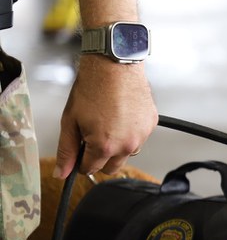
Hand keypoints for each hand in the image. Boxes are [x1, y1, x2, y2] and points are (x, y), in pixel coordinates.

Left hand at [54, 55, 157, 177]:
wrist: (115, 66)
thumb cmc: (93, 88)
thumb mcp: (70, 121)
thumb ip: (67, 150)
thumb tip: (62, 173)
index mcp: (105, 146)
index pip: (90, 169)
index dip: (80, 161)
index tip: (79, 150)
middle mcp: (127, 145)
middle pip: (112, 168)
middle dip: (100, 159)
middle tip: (93, 138)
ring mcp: (142, 135)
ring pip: (127, 153)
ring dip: (118, 146)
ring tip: (109, 124)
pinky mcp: (151, 125)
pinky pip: (139, 138)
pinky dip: (130, 132)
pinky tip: (122, 116)